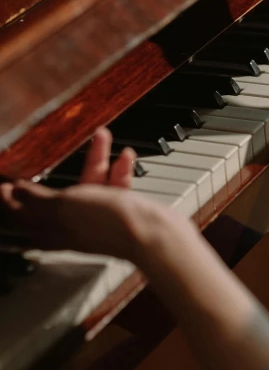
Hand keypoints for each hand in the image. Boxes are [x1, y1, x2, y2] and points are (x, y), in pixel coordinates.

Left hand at [0, 128, 199, 263]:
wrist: (153, 234)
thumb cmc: (108, 223)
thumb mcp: (62, 206)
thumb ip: (36, 199)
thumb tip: (12, 193)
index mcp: (52, 229)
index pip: (23, 215)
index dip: (11, 199)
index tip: (5, 183)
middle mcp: (73, 225)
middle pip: (55, 197)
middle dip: (53, 171)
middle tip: (44, 154)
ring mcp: (98, 218)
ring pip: (90, 185)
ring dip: (96, 160)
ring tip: (102, 135)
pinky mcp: (121, 212)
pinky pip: (115, 187)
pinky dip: (118, 171)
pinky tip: (125, 156)